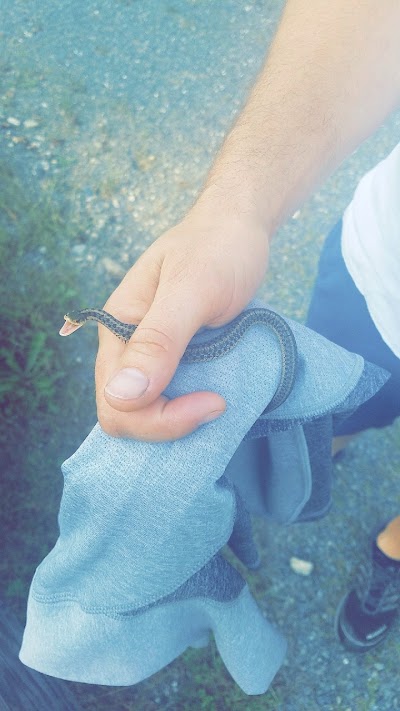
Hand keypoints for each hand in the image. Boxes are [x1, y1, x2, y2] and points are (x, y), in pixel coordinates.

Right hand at [95, 206, 268, 440]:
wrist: (239, 227)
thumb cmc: (218, 248)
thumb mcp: (193, 289)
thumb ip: (159, 339)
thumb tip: (121, 396)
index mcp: (118, 329)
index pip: (116, 403)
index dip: (161, 417)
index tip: (214, 401)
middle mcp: (126, 348)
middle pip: (125, 416)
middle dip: (167, 424)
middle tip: (217, 404)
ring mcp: (149, 355)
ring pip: (146, 412)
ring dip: (179, 420)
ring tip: (217, 400)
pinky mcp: (173, 358)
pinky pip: (168, 398)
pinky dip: (188, 408)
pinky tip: (214, 398)